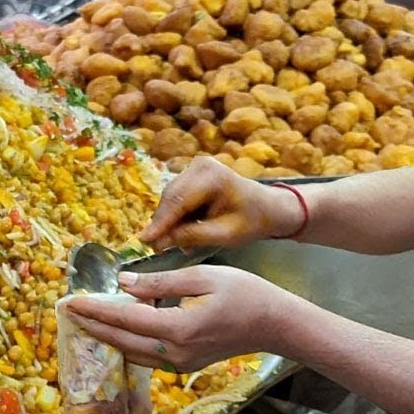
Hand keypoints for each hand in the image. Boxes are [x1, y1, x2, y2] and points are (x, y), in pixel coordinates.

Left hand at [64, 266, 295, 371]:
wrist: (274, 324)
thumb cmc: (244, 293)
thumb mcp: (201, 277)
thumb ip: (159, 282)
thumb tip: (124, 284)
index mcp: (178, 328)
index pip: (125, 318)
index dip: (95, 310)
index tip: (71, 301)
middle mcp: (174, 352)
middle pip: (122, 341)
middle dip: (93, 326)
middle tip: (69, 312)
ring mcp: (180, 364)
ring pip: (132, 353)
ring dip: (108, 336)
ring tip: (87, 320)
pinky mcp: (185, 365)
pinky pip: (147, 356)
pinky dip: (129, 342)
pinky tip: (119, 328)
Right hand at [140, 157, 304, 250]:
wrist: (268, 208)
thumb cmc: (252, 221)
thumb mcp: (224, 235)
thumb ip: (192, 236)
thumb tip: (160, 242)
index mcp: (213, 176)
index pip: (179, 201)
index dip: (160, 223)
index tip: (144, 241)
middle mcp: (201, 165)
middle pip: (171, 198)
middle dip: (163, 224)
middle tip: (158, 248)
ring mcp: (196, 166)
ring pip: (171, 198)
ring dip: (171, 221)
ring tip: (180, 243)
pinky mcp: (192, 174)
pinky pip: (177, 197)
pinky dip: (178, 215)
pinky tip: (186, 231)